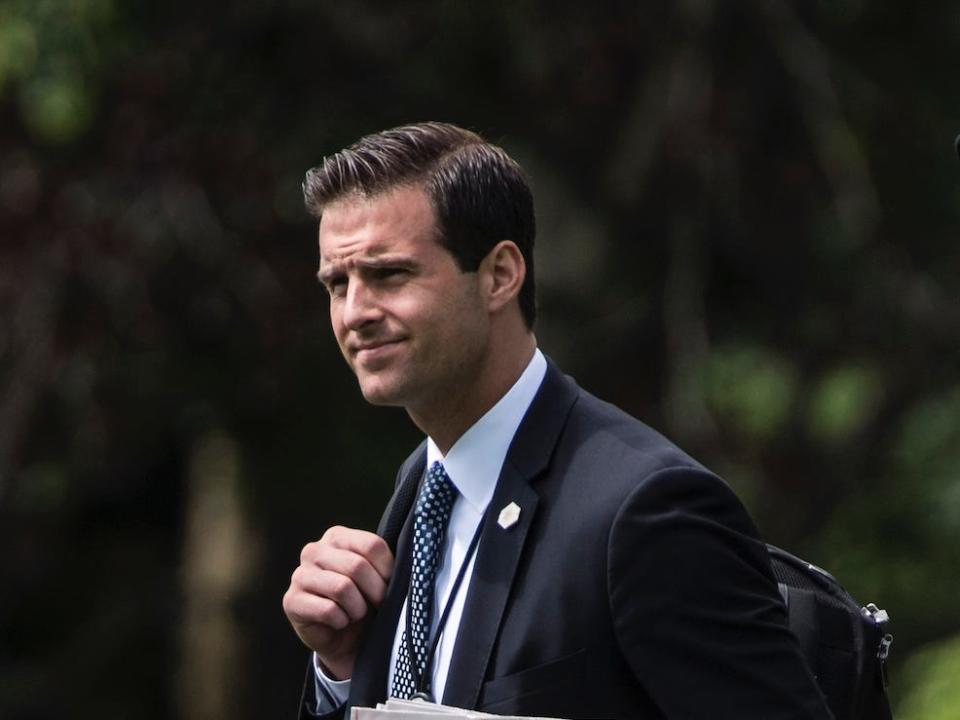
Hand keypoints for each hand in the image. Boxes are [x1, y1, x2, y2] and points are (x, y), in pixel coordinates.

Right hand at [283, 526, 393, 679]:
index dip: (388, 571)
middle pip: (357, 566)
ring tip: (355, 613)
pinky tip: (339, 622)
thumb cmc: (365, 600)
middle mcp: (314, 550)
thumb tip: (402, 568)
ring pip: (342, 588)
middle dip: (375, 593)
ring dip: (357, 609)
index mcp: (337, 536)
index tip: (389, 585)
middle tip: (375, 605)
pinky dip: (341, 622)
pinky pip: (328, 611)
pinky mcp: (291, 600)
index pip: (372, 545)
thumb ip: (385, 564)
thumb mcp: (378, 576)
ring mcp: (299, 574)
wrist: (344, 638)